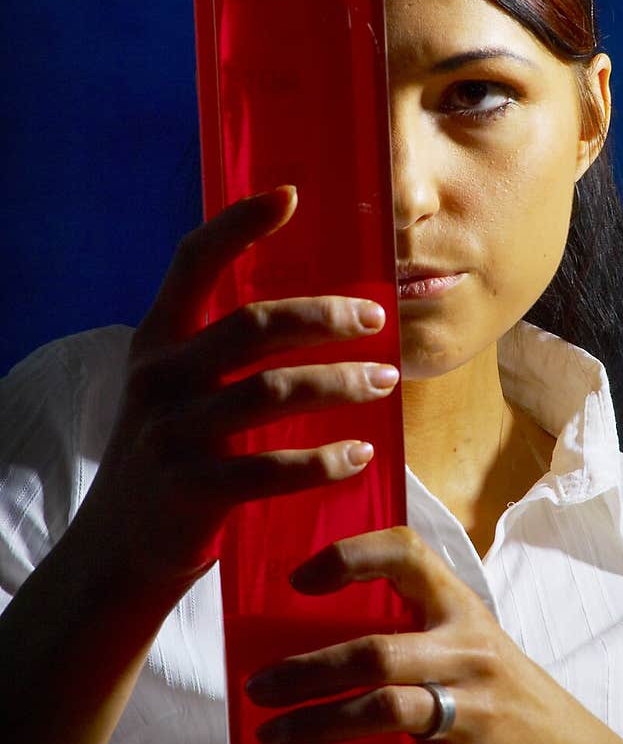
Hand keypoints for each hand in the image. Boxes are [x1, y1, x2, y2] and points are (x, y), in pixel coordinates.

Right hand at [70, 186, 399, 601]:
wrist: (117, 548)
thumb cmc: (169, 455)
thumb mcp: (172, 390)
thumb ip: (215, 351)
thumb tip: (305, 309)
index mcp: (157, 342)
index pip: (193, 263)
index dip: (238, 224)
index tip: (290, 195)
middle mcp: (159, 379)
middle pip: (253, 325)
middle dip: (324, 317)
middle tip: (376, 319)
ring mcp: (171, 435)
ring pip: (271, 392)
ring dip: (340, 383)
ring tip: (385, 380)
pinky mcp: (191, 490)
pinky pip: (270, 468)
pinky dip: (323, 460)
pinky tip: (360, 454)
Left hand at [245, 524, 606, 743]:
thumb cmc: (503, 692)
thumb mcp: (471, 640)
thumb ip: (414, 625)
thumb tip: (316, 622)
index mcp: (462, 610)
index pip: (407, 556)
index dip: (351, 557)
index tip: (300, 579)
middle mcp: (468, 655)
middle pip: (376, 651)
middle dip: (306, 670)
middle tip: (258, 686)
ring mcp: (474, 712)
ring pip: (384, 710)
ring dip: (317, 724)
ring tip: (273, 734)